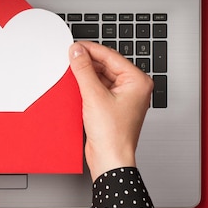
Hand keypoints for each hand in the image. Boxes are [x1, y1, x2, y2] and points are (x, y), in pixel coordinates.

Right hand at [69, 42, 153, 181]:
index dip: (90, 49)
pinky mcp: (112, 107)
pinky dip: (86, 86)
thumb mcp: (94, 95)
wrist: (110, 160)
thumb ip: (84, 70)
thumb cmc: (113, 135)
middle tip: (70, 58)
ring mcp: (123, 98)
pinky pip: (98, 89)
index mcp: (137, 81)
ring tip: (71, 72)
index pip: (111, 56)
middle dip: (87, 62)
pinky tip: (75, 86)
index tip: (75, 47)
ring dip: (86, 75)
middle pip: (106, 66)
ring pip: (101, 77)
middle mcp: (133, 88)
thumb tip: (77, 52)